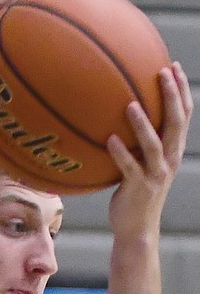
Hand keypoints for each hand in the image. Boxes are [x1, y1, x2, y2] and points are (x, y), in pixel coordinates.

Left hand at [108, 63, 192, 238]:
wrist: (136, 227)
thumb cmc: (135, 190)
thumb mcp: (142, 162)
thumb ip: (139, 140)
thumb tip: (120, 111)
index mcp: (173, 150)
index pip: (184, 115)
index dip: (182, 91)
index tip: (174, 66)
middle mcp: (169, 160)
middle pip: (175, 123)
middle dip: (172, 96)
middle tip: (162, 72)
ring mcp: (155, 174)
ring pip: (153, 145)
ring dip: (143, 125)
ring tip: (131, 105)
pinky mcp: (138, 188)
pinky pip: (129, 168)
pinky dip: (120, 153)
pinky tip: (110, 139)